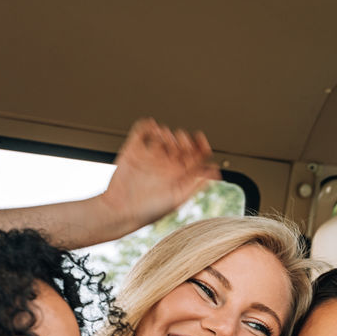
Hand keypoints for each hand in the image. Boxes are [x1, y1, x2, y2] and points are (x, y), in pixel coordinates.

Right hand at [100, 118, 214, 231]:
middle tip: (179, 140)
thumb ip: (196, 182)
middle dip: (182, 139)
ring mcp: (149, 157)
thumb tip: (216, 170)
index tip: (200, 138)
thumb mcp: (178, 197)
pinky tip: (151, 127)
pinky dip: (146, 125)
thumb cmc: (149, 210)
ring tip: (164, 136)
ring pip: (163, 136)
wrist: (120, 210)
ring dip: (166, 132)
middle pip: (180, 144)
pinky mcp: (133, 151)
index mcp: (179, 176)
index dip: (200, 145)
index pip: (194, 156)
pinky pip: (141, 132)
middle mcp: (165, 165)